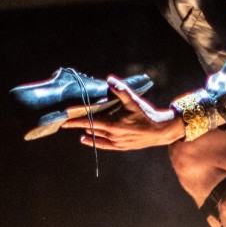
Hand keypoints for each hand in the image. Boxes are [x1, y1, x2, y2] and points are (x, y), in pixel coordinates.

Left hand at [64, 77, 182, 150]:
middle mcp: (112, 135)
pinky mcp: (121, 147)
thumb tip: (109, 79)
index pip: (89, 122)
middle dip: (78, 125)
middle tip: (66, 122)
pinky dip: (94, 142)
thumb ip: (121, 90)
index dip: (76, 120)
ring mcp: (116, 143)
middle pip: (90, 130)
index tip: (65, 119)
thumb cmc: (146, 114)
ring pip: (96, 138)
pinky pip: (104, 145)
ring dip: (86, 133)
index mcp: (112, 125)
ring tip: (77, 130)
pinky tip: (86, 139)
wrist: (160, 131)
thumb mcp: (133, 101)